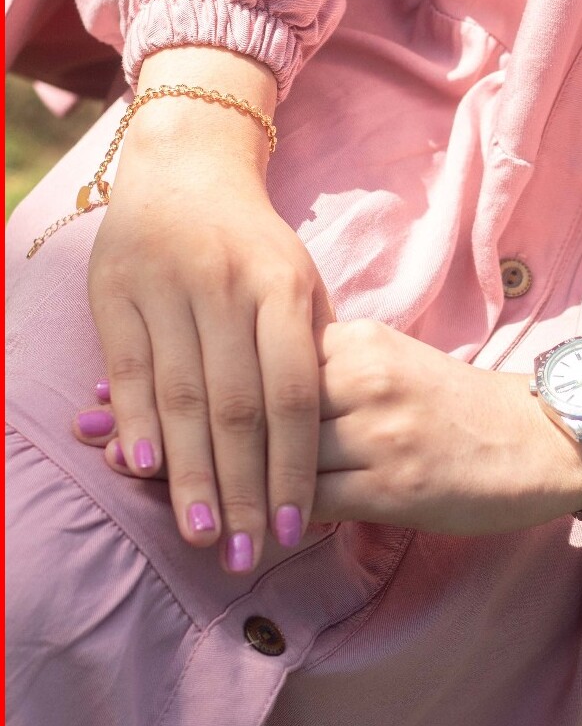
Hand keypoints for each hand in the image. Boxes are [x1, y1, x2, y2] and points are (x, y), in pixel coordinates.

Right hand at [75, 47, 332, 572]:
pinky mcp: (115, 293)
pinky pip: (126, 369)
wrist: (187, 170)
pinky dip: (133, 423)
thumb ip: (312, 351)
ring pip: (179, 398)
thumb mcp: (302, 283)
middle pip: (236, 408)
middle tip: (246, 555)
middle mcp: (226, 290)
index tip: (293, 527)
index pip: (292, 395)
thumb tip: (323, 438)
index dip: (292, 466)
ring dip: (189, 473)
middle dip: (243, 488)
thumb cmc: (256, 244)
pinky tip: (142, 473)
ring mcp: (167, 290)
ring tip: (201, 535)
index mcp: (282, 289)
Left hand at [77, 320, 581, 535]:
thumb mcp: (395, 369)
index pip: (257, 361)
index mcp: (357, 343)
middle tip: (98, 440)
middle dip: (174, 428)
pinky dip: (278, 517)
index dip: (187, 379)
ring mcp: (379, 429)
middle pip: (252, 406)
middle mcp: (362, 376)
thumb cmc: (461, 407)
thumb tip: (260, 403)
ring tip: (158, 502)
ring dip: (216, 485)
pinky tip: (249, 534)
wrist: (540, 436)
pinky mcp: (398, 481)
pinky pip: (319, 501)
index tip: (118, 387)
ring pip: (277, 459)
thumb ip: (331, 378)